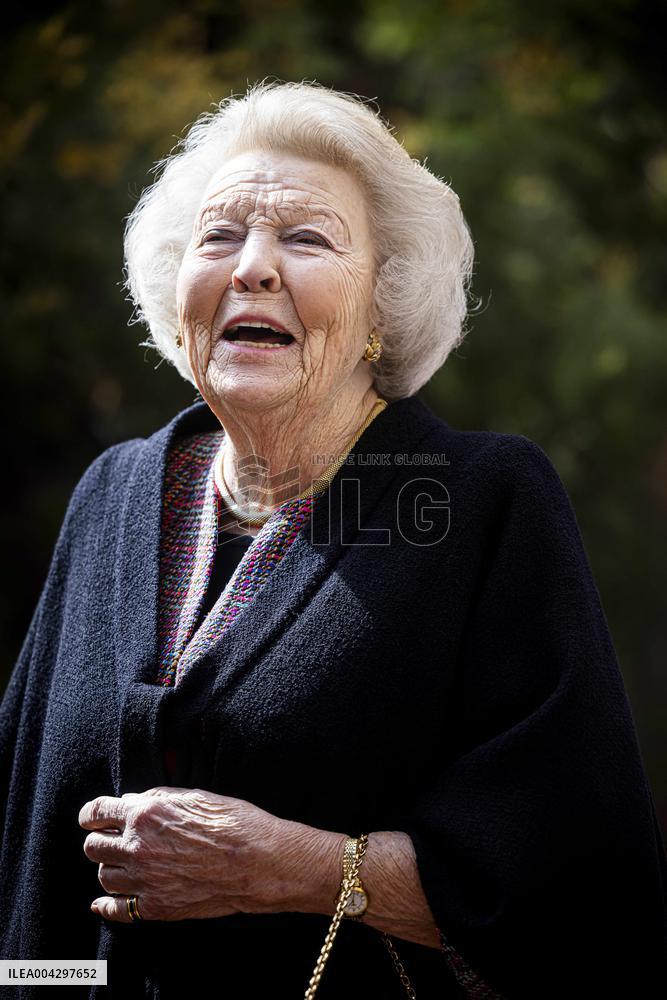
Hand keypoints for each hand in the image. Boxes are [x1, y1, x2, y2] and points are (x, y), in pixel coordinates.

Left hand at [78, 786, 286, 922]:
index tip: (92, 819)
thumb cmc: (234, 823)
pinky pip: (117, 909)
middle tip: (113, 841)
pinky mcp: (156, 907)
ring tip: (123, 866)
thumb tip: (135, 802)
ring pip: (103, 876)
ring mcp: (145, 879)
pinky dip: (106, 905)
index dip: (91, 815)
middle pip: (94, 847)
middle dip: (101, 841)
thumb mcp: (195, 797)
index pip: (97, 812)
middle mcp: (138, 846)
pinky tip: (104, 903)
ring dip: (110, 868)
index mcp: (146, 813)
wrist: (259, 862)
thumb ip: (158, 799)